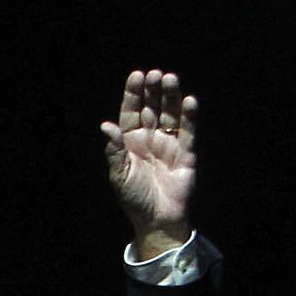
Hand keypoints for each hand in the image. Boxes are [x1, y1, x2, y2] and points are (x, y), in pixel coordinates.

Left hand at [102, 68, 196, 249]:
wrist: (157, 221)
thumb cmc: (134, 198)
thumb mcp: (119, 174)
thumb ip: (114, 149)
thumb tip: (106, 125)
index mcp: (130, 140)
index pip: (131, 111)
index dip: (133, 94)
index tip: (137, 76)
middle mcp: (150, 138)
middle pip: (152, 107)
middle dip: (153, 90)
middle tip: (155, 74)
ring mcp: (169, 144)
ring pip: (171, 114)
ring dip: (171, 97)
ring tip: (171, 79)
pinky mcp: (186, 153)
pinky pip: (188, 131)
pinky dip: (189, 116)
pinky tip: (189, 101)